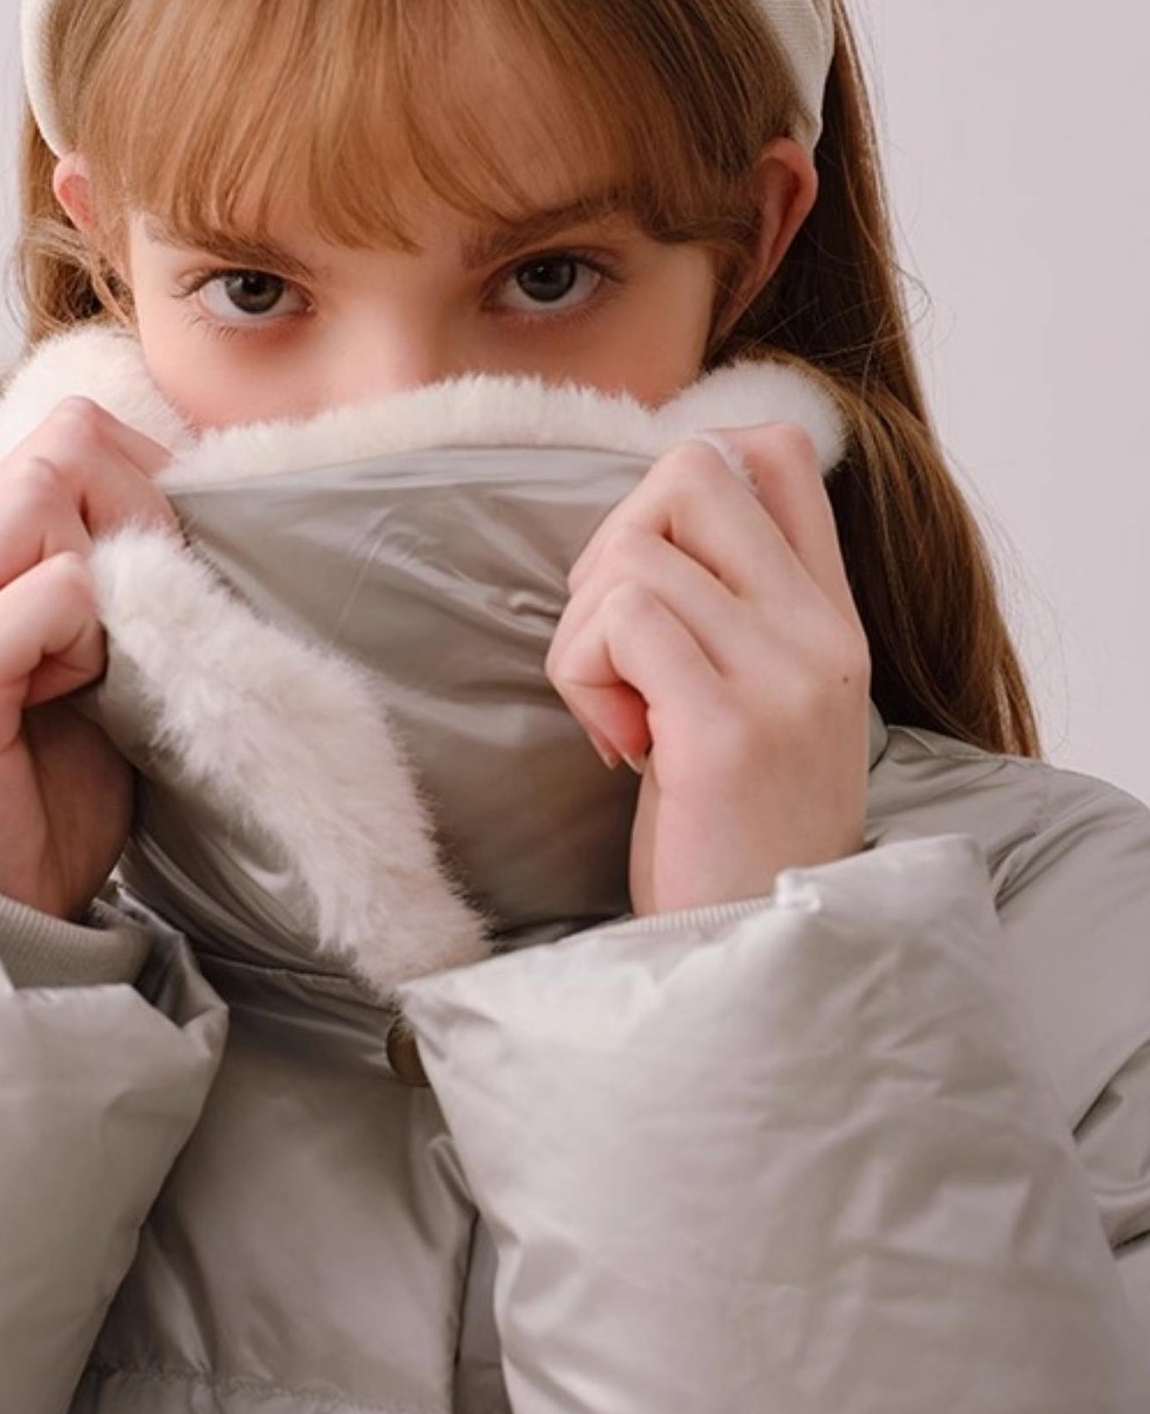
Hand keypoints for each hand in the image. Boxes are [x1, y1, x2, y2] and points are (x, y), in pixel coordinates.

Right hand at [0, 395, 181, 922]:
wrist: (11, 910)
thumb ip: (115, 576)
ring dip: (114, 577)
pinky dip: (92, 634)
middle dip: (139, 517)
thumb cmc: (57, 793)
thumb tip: (185, 495)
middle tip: (153, 615)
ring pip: (48, 500)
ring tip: (101, 666)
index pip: (62, 437)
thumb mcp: (97, 659)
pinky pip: (53, 590)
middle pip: (60, 451)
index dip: (140, 481)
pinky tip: (82, 695)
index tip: (170, 568)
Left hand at [546, 421, 871, 916]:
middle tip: (614, 647)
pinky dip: (582, 673)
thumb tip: (637, 524)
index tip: (651, 577)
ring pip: (633, 553)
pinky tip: (615, 745)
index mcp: (831, 618)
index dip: (682, 480)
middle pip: (690, 471)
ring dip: (583, 634)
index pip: (775, 454)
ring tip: (615, 716)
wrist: (754, 959)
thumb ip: (726, 612)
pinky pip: (621, 621)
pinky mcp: (725, 731)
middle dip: (614, 544)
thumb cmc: (726, 834)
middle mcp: (821, 634)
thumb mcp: (754, 704)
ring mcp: (782, 679)